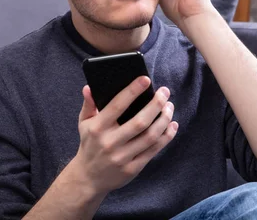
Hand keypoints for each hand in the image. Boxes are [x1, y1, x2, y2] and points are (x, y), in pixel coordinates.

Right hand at [71, 76, 177, 194]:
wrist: (88, 177)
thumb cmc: (89, 144)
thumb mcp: (84, 123)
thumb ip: (88, 104)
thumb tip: (89, 87)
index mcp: (98, 127)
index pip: (117, 105)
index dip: (133, 91)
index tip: (146, 79)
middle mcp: (110, 142)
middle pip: (140, 121)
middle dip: (156, 105)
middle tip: (165, 92)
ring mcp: (122, 157)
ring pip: (150, 136)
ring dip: (164, 120)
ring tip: (169, 107)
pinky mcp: (133, 168)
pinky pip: (153, 150)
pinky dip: (166, 136)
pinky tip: (172, 125)